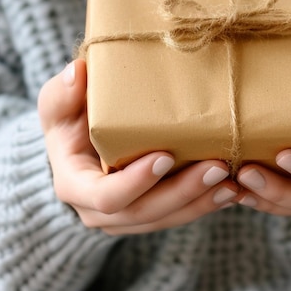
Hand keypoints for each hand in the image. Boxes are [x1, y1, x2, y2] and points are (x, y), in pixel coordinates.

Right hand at [38, 60, 238, 234]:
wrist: (77, 145)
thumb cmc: (68, 119)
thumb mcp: (57, 105)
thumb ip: (62, 93)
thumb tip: (76, 71)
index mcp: (76, 186)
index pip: (106, 196)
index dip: (136, 181)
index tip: (166, 156)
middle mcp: (99, 212)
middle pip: (145, 212)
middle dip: (183, 192)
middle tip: (217, 167)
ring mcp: (126, 218)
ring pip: (167, 218)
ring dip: (202, 202)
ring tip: (233, 183)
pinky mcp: (149, 214)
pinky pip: (178, 215)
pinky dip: (206, 203)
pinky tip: (232, 190)